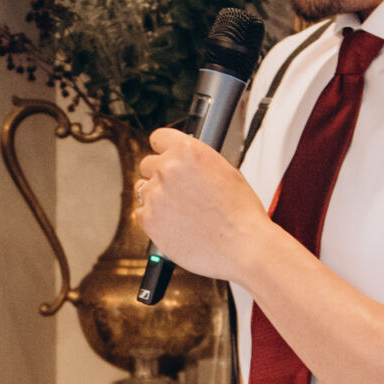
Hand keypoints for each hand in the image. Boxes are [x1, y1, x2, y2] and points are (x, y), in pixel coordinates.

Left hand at [135, 129, 272, 284]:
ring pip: (142, 189)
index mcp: (187, 151)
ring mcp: (155, 194)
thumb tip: (185, 162)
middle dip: (160, 175)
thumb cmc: (240, 213)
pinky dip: (153, 217)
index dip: (164, 149)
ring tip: (180, 211)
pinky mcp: (148, 220)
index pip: (158, 138)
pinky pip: (140, 212)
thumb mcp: (225, 171)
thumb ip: (197, 161)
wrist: (243, 245)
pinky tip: (175, 223)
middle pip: (147, 164)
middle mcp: (167, 169)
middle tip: (179, 191)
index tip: (165, 156)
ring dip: (156, 196)